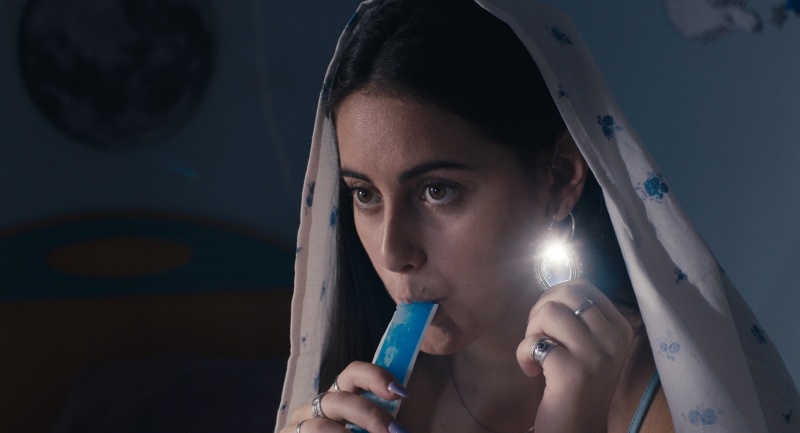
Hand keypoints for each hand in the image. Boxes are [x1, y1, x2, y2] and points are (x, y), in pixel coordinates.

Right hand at [281, 361, 410, 432]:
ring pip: (320, 427)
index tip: (401, 394)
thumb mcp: (375, 432)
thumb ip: (385, 427)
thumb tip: (403, 426)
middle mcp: (317, 409)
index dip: (376, 377)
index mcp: (340, 399)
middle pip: (339, 400)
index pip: (353, 374)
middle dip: (371, 416)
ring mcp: (298, 428)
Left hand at [515, 279, 633, 432]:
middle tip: (539, 338)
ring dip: (531, 332)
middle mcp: (614, 340)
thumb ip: (578, 315)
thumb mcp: (589, 346)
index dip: (555, 298)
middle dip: (541, 310)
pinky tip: (531, 372)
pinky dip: (523, 354)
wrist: (578, 429)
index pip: (583, 286)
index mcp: (620, 328)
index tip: (550, 326)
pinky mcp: (573, 372)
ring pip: (549, 311)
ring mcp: (596, 356)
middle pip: (566, 292)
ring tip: (537, 355)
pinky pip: (534, 342)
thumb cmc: (575, 384)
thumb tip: (555, 280)